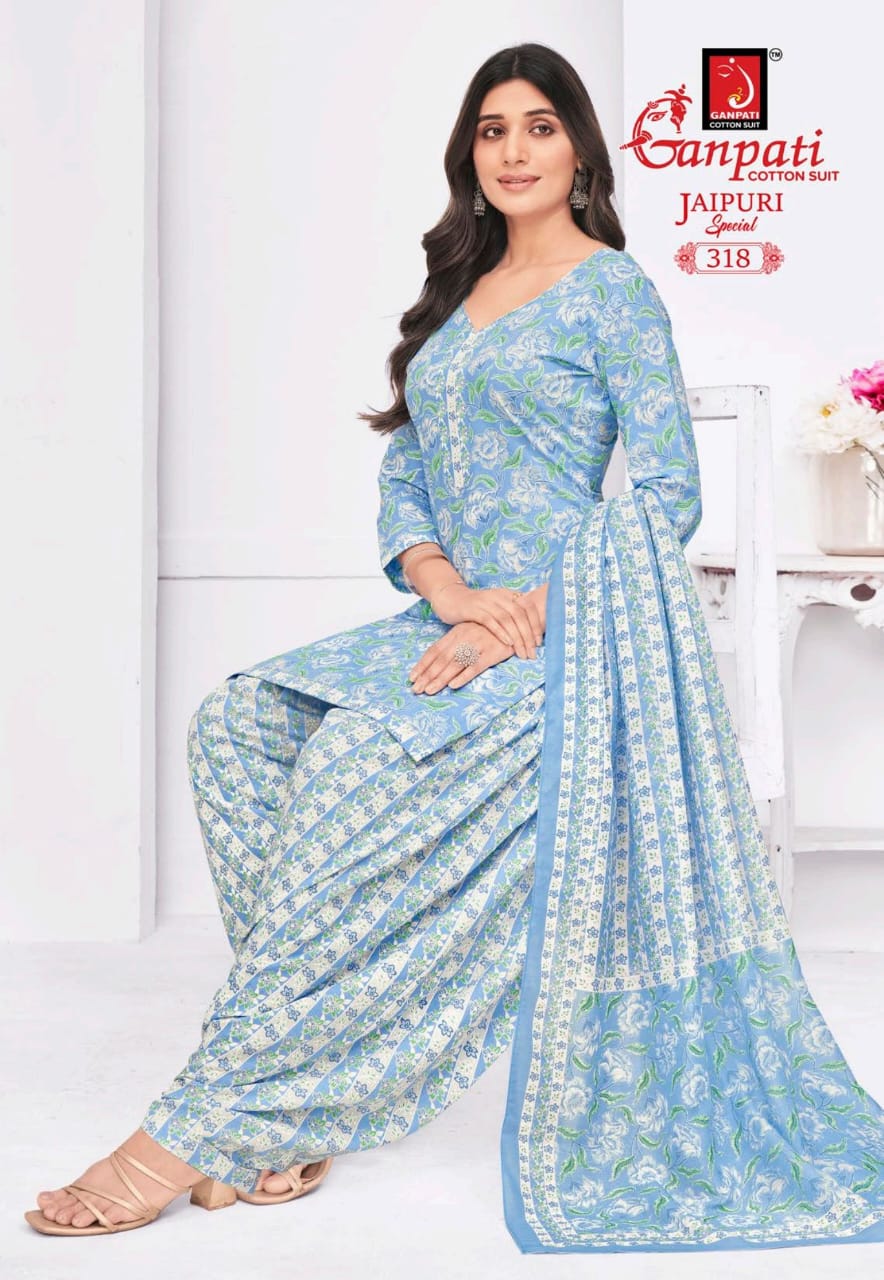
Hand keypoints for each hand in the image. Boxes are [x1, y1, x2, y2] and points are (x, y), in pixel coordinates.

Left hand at [408, 621, 521, 694]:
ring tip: (429, 690)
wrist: (514, 619)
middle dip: (427, 676)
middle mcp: (463, 639)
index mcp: (456, 634)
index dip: (423, 664)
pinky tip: (453, 685)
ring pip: (454, 664)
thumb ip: (455, 645)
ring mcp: (477, 645)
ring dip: (440, 679)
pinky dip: (464, 676)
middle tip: (416, 689)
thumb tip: (437, 662)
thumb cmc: (489, 630)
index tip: (412, 677)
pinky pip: (475, 666)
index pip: (434, 650)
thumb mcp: (468, 633)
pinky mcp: (491, 653)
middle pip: (441, 659)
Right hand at [431, 584, 546, 659]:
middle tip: (532, 653)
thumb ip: (512, 616)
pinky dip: (501, 632)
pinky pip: (490, 621)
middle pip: (520, 614)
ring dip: (517, 637)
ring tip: (522, 652)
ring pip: (507, 619)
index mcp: (508, 594)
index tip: (539, 642)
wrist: (450, 599)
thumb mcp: (497, 608)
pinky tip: (508, 643)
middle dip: (528, 635)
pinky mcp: (473, 609)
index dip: (536, 624)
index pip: (528, 607)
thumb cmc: (476, 608)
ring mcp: (486, 601)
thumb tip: (531, 633)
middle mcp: (499, 596)